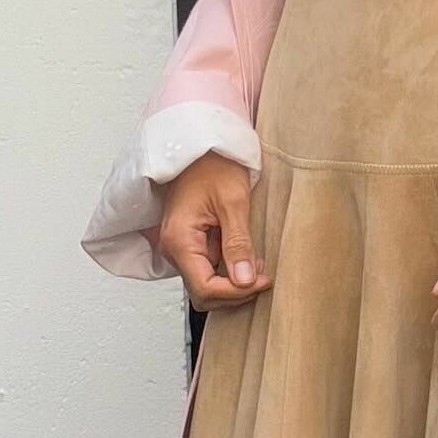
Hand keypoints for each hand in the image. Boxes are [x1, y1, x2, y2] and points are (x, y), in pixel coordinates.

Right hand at [158, 153, 272, 311]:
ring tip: (257, 265)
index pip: (204, 287)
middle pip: (202, 292)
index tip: (262, 280)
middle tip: (263, 277)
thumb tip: (244, 281)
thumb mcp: (233, 201)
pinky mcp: (190, 242)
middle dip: (234, 292)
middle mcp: (174, 248)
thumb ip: (238, 243)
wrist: (203, 144)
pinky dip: (227, 269)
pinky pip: (207, 267)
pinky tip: (246, 257)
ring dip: (232, 282)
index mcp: (180, 240)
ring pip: (205, 283)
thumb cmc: (214, 164)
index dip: (235, 292)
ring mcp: (181, 246)